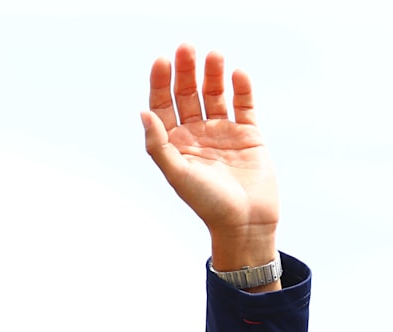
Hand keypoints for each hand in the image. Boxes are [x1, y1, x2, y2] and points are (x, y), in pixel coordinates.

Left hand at [141, 44, 277, 269]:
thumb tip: (143, 112)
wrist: (244, 222)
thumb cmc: (206, 203)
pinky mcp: (249, 133)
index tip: (161, 61)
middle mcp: (197, 133)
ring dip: (213, 74)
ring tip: (214, 55)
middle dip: (186, 71)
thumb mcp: (177, 174)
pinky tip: (237, 73)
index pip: (163, 105)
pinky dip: (242, 88)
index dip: (161, 82)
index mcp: (175, 143)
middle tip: (186, 47)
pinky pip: (244, 104)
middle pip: (188, 94)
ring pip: (216, 94)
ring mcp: (223, 132)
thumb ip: (158, 144)